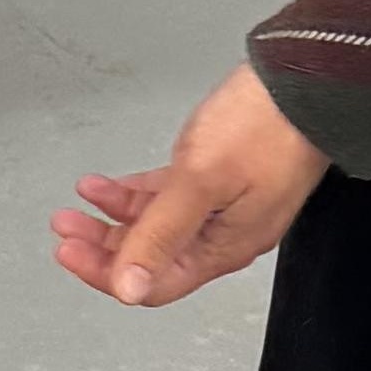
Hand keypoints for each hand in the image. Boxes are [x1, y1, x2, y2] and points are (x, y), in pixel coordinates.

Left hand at [51, 64, 329, 308]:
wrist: (305, 81)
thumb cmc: (266, 126)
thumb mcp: (201, 182)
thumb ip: (162, 235)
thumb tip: (130, 289)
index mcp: (222, 248)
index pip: (154, 283)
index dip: (107, 273)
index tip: (70, 250)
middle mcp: (221, 235)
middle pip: (150, 258)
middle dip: (103, 245)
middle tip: (65, 228)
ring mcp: (219, 207)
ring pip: (154, 226)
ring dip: (112, 217)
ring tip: (78, 203)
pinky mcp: (216, 178)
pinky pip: (165, 198)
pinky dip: (132, 193)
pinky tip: (103, 185)